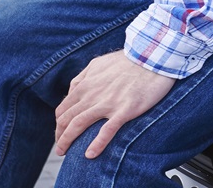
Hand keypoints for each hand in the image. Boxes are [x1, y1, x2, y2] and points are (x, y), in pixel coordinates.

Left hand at [54, 51, 175, 158]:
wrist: (153, 57)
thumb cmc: (128, 60)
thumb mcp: (99, 63)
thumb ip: (83, 77)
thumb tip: (73, 91)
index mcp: (85, 84)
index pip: (63, 109)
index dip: (58, 125)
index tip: (61, 134)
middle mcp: (91, 94)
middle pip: (66, 120)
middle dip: (60, 137)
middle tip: (61, 149)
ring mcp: (108, 103)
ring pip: (79, 125)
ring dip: (68, 141)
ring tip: (65, 154)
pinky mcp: (125, 109)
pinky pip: (107, 130)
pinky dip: (96, 144)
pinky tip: (90, 155)